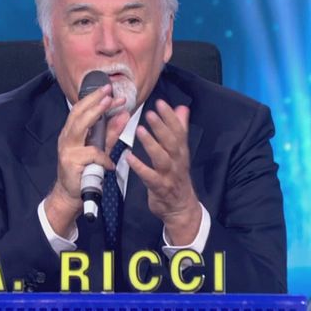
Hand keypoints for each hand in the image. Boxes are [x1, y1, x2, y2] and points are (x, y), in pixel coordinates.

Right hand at [45, 84, 129, 236]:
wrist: (71, 194)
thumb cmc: (84, 170)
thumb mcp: (100, 149)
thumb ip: (111, 133)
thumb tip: (124, 114)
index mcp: (72, 132)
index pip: (82, 109)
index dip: (94, 98)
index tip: (109, 89)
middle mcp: (67, 137)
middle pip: (78, 113)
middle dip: (94, 100)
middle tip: (109, 91)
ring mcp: (67, 149)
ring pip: (79, 127)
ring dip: (95, 114)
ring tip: (108, 104)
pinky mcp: (70, 162)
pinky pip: (91, 154)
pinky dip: (103, 157)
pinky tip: (110, 163)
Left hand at [126, 99, 200, 244]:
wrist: (181, 208)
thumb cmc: (177, 176)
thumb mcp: (180, 152)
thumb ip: (180, 129)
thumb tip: (182, 108)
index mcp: (181, 151)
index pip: (178, 131)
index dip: (170, 117)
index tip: (161, 103)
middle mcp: (177, 162)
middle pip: (171, 142)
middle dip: (162, 127)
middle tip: (150, 113)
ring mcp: (169, 176)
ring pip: (162, 158)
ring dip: (151, 144)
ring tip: (140, 130)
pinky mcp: (160, 188)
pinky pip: (150, 177)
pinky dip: (140, 167)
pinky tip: (129, 157)